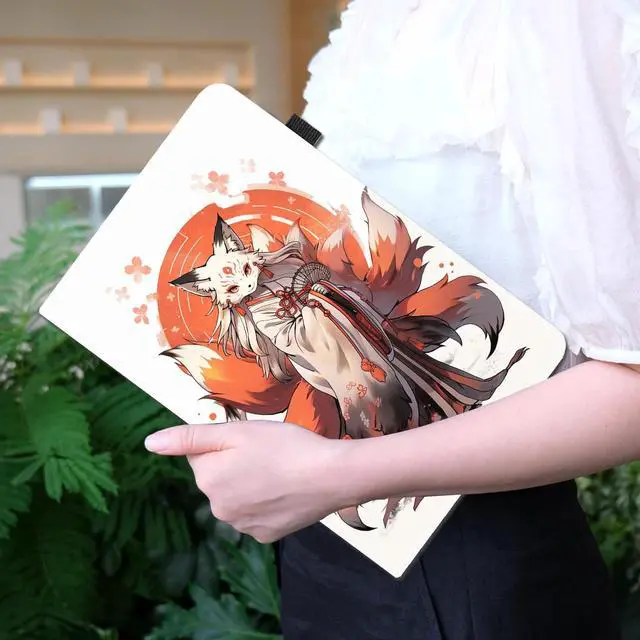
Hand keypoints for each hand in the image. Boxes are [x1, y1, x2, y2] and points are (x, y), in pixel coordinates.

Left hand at [144, 421, 350, 542]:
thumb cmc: (284, 446)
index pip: (202, 454)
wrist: (330, 476)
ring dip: (250, 484)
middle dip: (235, 465)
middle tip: (268, 454)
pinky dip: (266, 503)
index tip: (250, 441)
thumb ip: (189, 437)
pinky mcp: (265, 536)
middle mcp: (218, 508)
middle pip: (218, 477)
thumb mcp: (236, 432)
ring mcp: (242, 526)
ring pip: (237, 496)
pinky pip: (255, 514)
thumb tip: (148, 444)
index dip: (226, 443)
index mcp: (208, 479)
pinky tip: (285, 491)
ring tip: (279, 471)